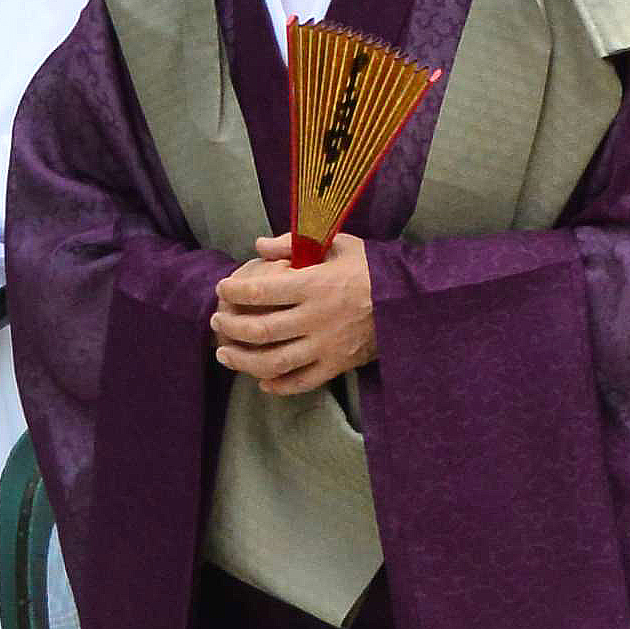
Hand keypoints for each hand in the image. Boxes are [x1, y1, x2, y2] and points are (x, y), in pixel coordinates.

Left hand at [208, 233, 376, 395]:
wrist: (412, 301)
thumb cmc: (372, 269)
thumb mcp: (340, 244)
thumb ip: (296, 243)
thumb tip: (259, 246)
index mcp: (316, 285)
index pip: (261, 290)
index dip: (234, 289)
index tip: (222, 287)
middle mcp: (317, 318)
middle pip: (260, 329)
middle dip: (230, 326)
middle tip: (217, 320)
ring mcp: (326, 346)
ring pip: (274, 362)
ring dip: (242, 360)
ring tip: (225, 354)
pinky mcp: (337, 365)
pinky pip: (301, 382)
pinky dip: (277, 385)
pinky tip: (262, 380)